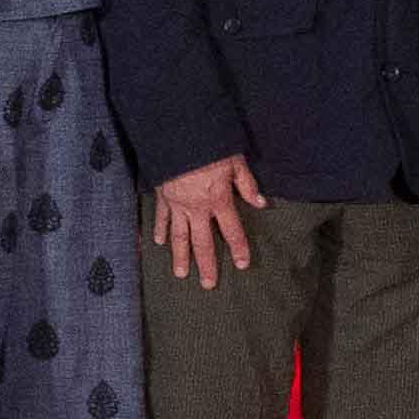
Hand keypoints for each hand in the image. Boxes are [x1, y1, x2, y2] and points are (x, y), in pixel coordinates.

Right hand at [150, 154, 263, 287]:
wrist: (178, 134)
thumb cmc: (210, 147)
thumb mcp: (236, 162)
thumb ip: (247, 185)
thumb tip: (261, 203)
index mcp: (218, 200)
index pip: (231, 231)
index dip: (238, 248)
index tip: (242, 265)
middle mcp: (196, 208)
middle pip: (202, 242)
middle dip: (206, 264)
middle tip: (208, 284)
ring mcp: (177, 205)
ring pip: (178, 236)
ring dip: (180, 257)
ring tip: (181, 274)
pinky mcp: (162, 197)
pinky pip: (160, 218)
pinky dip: (158, 231)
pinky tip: (157, 243)